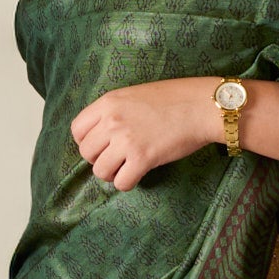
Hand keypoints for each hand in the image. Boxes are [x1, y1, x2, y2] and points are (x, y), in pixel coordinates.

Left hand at [70, 78, 222, 190]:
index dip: (86, 142)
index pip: (77, 130)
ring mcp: (126, 140)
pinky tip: (138, 175)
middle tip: (116, 159)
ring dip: (112, 174)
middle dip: (99, 160)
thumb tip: (103, 135)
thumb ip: (116, 111)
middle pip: (86, 153)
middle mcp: (112, 121)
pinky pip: (121, 182)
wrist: (201, 106)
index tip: (100, 146)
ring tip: (127, 168)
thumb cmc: (175, 99)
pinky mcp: (142, 158)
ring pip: (100, 171)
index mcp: (108, 103)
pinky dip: (127, 183)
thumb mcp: (135, 95)